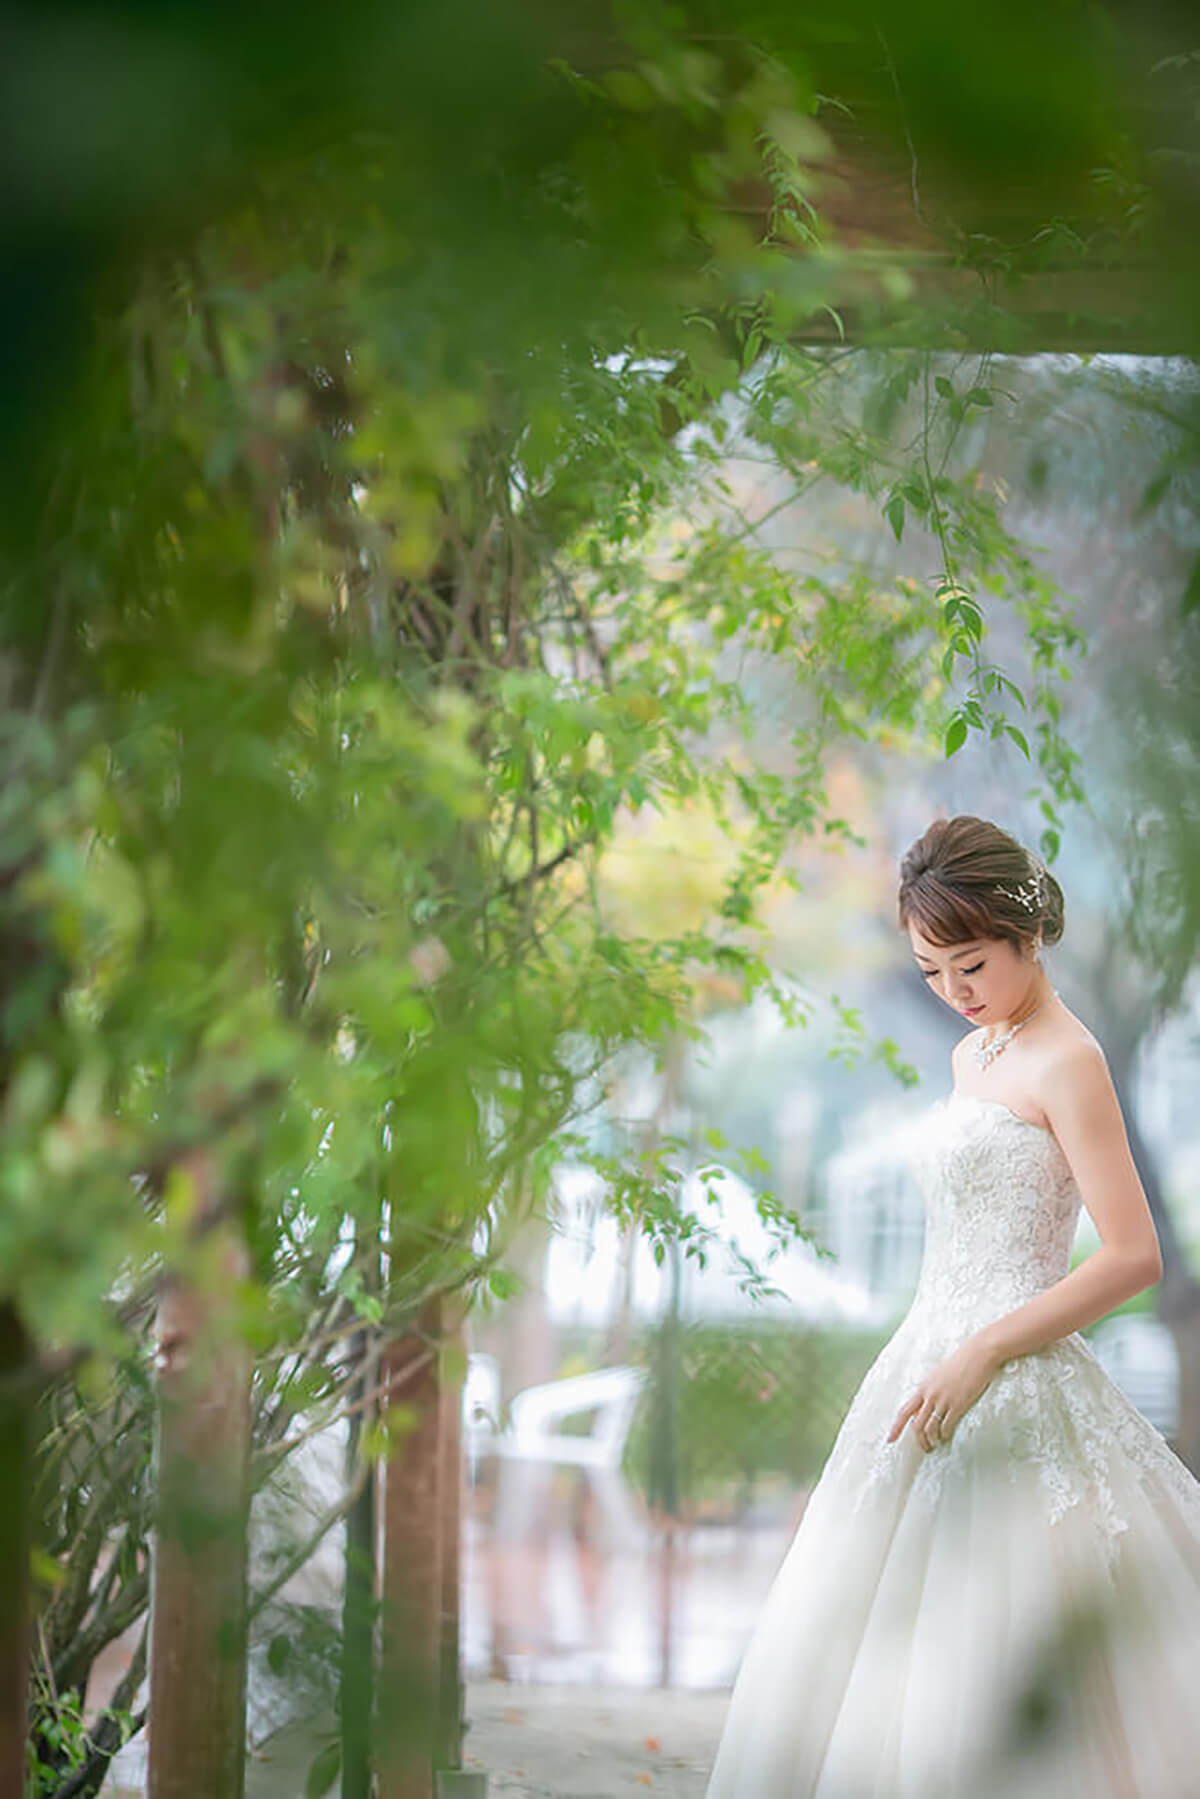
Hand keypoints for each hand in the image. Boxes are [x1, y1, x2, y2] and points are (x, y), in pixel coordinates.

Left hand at [887, 1334, 999, 1453]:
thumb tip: (929, 1401)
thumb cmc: (962, 1362)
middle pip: (916, 1424)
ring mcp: (943, 1400)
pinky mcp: (958, 1404)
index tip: (890, 1440)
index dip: (896, 1427)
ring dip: (932, 1440)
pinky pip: (947, 1426)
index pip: (904, 1411)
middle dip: (919, 1440)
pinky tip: (947, 1436)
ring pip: (930, 1428)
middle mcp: (930, 1395)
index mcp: (924, 1387)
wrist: (978, 1354)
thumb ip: (933, 1387)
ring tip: (936, 1444)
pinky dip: (945, 1434)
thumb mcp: (940, 1373)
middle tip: (925, 1448)